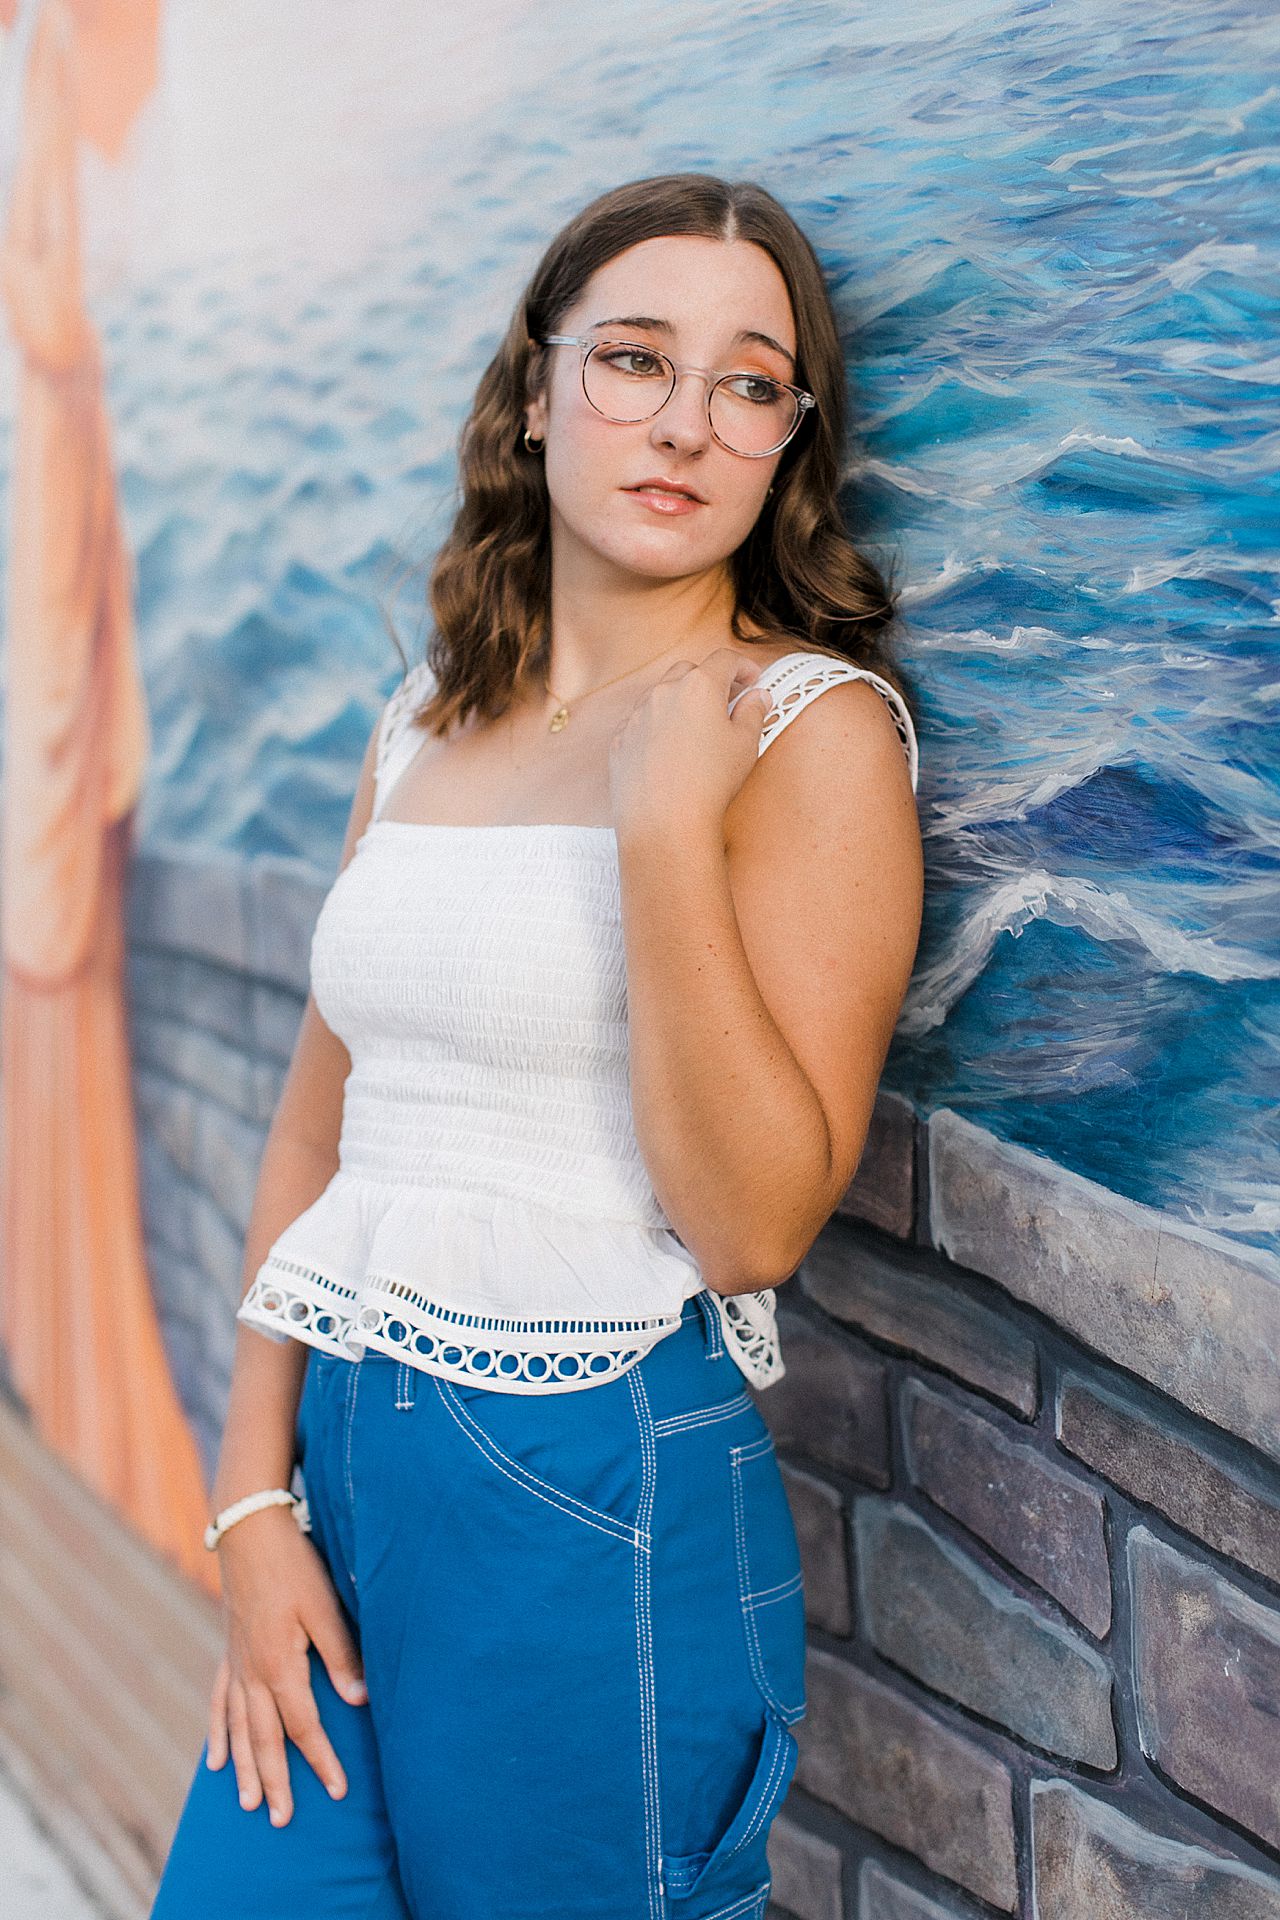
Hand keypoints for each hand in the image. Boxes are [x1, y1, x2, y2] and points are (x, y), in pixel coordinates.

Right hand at [205, 1506, 366, 1827]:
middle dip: (275, 1781)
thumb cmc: (294, 1566)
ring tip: (246, 1805)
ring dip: (243, 1768)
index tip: (338, 1790)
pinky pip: (219, 1702)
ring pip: (238, 1729)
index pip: (304, 1726)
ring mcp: (236, 1664)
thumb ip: (342, 1655)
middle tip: (281, 1819)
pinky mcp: (229, 1652)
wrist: (249, 1531)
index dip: (321, 1760)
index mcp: (279, 1665)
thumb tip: (360, 1701)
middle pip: (264, 1739)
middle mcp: (252, 1673)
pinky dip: (217, 1733)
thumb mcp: (325, 1607)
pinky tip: (215, 1760)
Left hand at [608, 647, 771, 845]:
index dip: (743, 667)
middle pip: (690, 670)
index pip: (725, 660)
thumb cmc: (709, 784)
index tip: (752, 679)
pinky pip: (642, 722)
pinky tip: (671, 750)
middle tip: (728, 701)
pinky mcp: (621, 739)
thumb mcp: (745, 745)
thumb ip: (754, 712)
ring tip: (698, 729)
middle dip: (710, 679)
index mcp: (699, 686)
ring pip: (661, 695)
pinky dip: (658, 726)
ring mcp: (637, 715)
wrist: (664, 823)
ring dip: (681, 702)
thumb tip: (758, 697)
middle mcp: (663, 693)